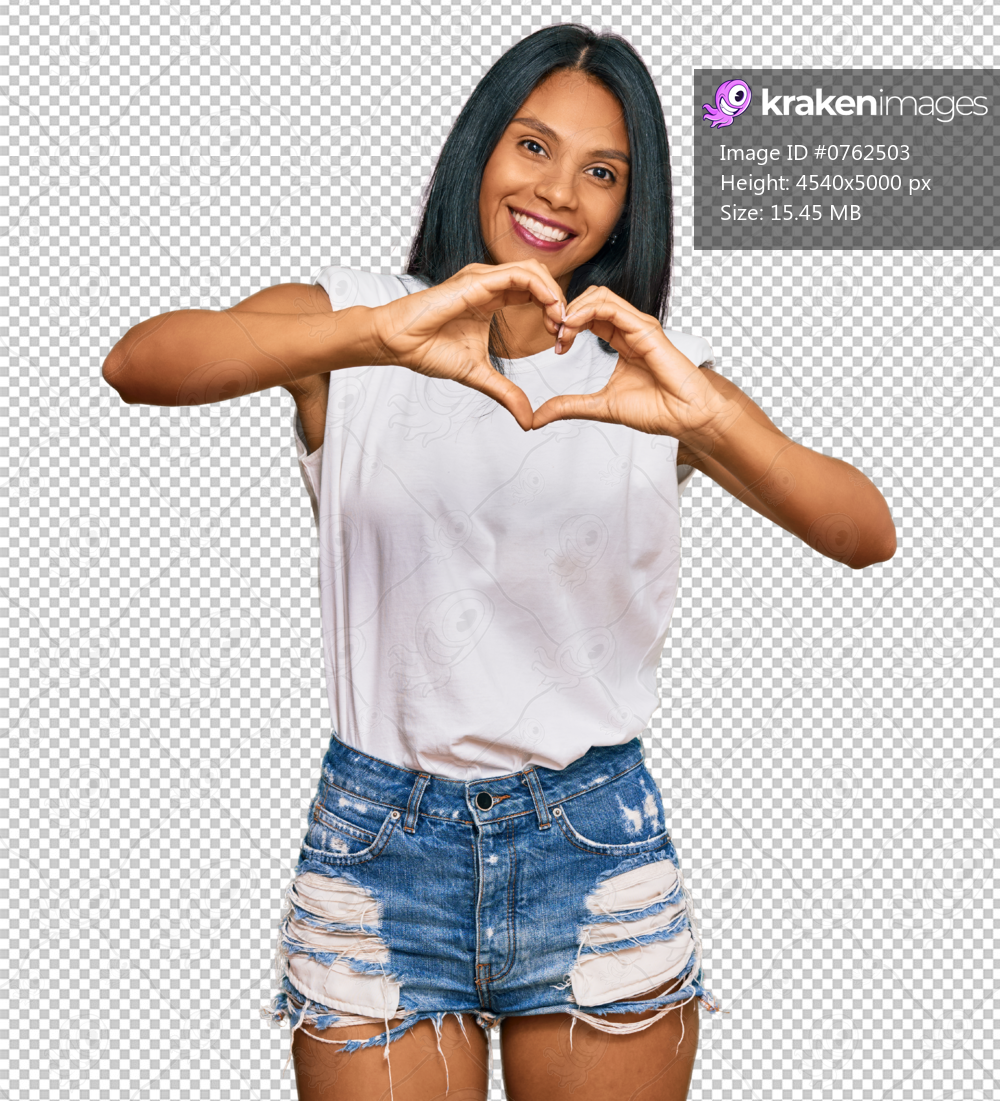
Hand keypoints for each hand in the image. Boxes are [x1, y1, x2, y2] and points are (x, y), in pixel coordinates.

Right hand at [367, 260, 566, 430]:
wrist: (400, 344)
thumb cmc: (429, 351)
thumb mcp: (479, 375)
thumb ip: (506, 393)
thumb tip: (528, 421)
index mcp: (492, 299)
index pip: (534, 292)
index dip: (553, 312)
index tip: (559, 339)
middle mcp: (490, 284)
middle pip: (540, 278)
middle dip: (559, 302)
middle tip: (566, 330)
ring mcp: (483, 278)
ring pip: (534, 270)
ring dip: (554, 294)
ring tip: (560, 321)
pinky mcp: (477, 280)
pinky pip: (519, 274)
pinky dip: (541, 289)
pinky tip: (550, 310)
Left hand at [531, 285, 741, 455]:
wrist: (684, 416)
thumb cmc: (655, 410)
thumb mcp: (599, 407)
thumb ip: (569, 407)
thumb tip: (537, 417)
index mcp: (620, 340)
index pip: (588, 316)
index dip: (567, 324)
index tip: (556, 346)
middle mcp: (629, 328)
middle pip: (591, 298)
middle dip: (566, 311)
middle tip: (553, 334)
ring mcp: (638, 325)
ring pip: (599, 296)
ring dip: (573, 309)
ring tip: (561, 331)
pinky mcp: (645, 328)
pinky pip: (611, 307)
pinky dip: (586, 312)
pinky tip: (572, 327)